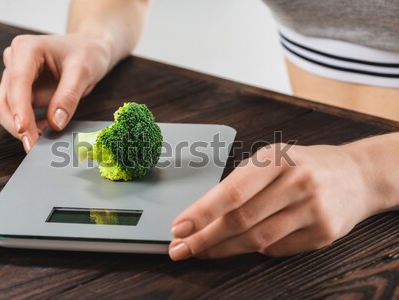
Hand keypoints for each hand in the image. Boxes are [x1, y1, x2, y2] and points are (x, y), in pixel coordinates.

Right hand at [0, 33, 111, 151]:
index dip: (19, 109)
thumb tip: (55, 124)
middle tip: (35, 146)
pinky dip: (29, 126)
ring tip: (44, 140)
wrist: (90, 50)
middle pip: (5, 100)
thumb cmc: (87, 54)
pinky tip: (47, 130)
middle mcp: (15, 61)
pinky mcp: (22, 92)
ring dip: (21, 128)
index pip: (17, 83)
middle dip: (18, 125)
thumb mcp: (83, 71)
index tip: (24, 130)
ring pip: (5, 109)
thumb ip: (69, 96)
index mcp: (26, 49)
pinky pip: (18, 113)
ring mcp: (16, 77)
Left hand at [169, 143, 379, 259]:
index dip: (202, 213)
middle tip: (181, 248)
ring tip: (202, 252)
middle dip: (204, 238)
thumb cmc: (304, 165)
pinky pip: (277, 249)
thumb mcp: (273, 159)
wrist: (356, 176)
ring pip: (257, 240)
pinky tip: (243, 245)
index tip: (179, 227)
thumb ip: (242, 182)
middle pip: (241, 220)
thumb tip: (203, 214)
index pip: (232, 192)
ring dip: (223, 250)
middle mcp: (297, 182)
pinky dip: (256, 249)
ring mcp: (313, 210)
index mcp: (277, 158)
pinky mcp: (323, 233)